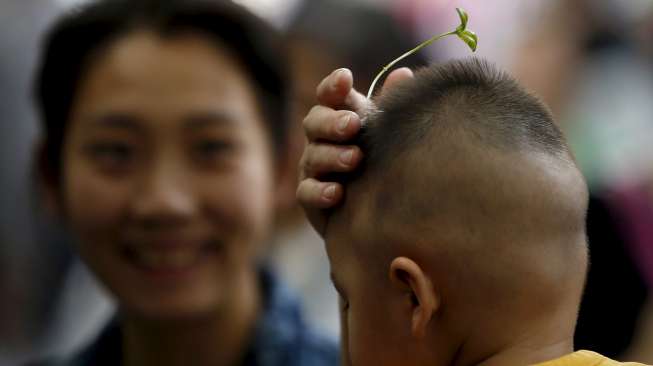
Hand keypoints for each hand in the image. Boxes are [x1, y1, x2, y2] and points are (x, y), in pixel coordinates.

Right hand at [296, 67, 413, 234]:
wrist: (378, 209)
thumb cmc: (382, 161)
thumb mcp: (387, 133)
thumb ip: (392, 105)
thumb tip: (404, 73)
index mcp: (339, 117)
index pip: (329, 96)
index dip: (333, 86)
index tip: (345, 78)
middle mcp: (321, 140)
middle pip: (314, 122)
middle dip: (331, 122)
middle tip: (352, 125)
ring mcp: (313, 169)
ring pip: (312, 157)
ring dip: (332, 156)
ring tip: (355, 159)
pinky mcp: (312, 199)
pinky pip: (306, 193)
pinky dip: (320, 192)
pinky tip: (337, 193)